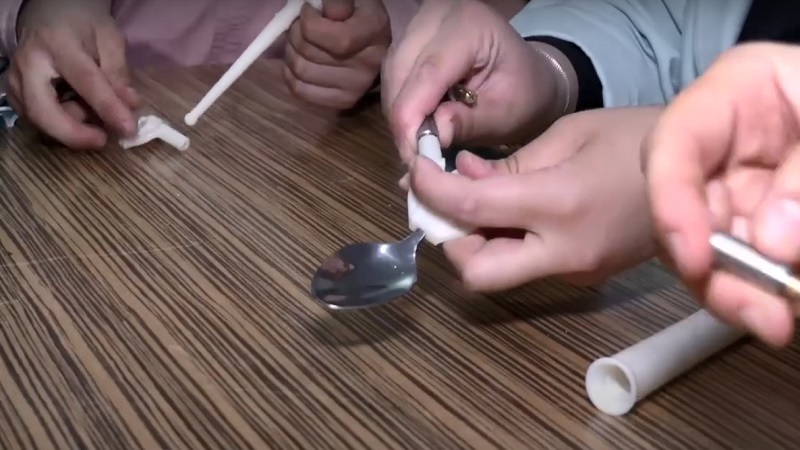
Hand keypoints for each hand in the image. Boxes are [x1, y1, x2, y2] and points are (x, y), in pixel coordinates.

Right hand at [8, 0, 139, 148]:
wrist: (50, 15)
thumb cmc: (83, 25)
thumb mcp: (109, 39)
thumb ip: (118, 73)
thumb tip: (130, 106)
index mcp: (57, 43)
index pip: (84, 81)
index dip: (108, 107)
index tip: (129, 128)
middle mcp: (28, 64)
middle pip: (43, 111)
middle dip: (74, 134)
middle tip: (103, 140)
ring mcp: (16, 81)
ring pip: (39, 121)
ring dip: (71, 128)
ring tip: (95, 116)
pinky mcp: (15, 95)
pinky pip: (38, 121)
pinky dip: (62, 125)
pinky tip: (80, 113)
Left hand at [284, 0, 390, 109]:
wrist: (372, 40)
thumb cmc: (356, 13)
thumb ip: (338, 1)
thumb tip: (323, 12)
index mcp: (374, 30)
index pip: (335, 39)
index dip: (309, 23)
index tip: (308, 10)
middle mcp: (369, 63)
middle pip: (311, 54)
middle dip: (294, 34)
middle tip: (298, 26)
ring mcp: (357, 87)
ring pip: (302, 71)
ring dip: (290, 53)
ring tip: (297, 43)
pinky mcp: (344, 101)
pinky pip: (302, 91)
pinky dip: (290, 75)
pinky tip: (297, 61)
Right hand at [383, 0, 565, 163]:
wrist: (528, 77)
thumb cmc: (524, 93)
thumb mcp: (507, 112)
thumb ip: (470, 122)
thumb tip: (432, 136)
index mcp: (469, 26)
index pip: (429, 71)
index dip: (412, 117)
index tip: (412, 157)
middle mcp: (436, 17)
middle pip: (401, 71)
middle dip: (403, 120)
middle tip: (415, 158)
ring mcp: (419, 26)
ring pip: (392, 75)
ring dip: (399, 115)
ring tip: (417, 145)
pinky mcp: (410, 40)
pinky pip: (393, 77)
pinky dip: (401, 106)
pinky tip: (415, 127)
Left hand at [408, 107, 658, 290]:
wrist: (700, 176)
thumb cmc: (635, 138)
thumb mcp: (568, 135)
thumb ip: (508, 166)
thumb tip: (461, 177)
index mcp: (560, 205)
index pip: (471, 206)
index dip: (431, 190)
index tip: (415, 172)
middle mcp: (564, 252)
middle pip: (478, 272)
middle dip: (450, 239)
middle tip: (445, 204)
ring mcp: (576, 271)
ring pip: (500, 274)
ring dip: (473, 242)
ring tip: (472, 200)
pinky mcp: (584, 276)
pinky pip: (527, 266)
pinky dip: (504, 242)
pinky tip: (509, 211)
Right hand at [644, 43, 799, 346]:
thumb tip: (774, 242)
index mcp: (729, 96)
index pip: (672, 146)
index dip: (671, 204)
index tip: (696, 261)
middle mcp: (718, 152)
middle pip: (685, 213)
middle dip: (715, 271)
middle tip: (764, 317)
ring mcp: (738, 190)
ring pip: (711, 252)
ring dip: (741, 292)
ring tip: (781, 321)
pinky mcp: (760, 225)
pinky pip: (749, 266)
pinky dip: (766, 292)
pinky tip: (785, 308)